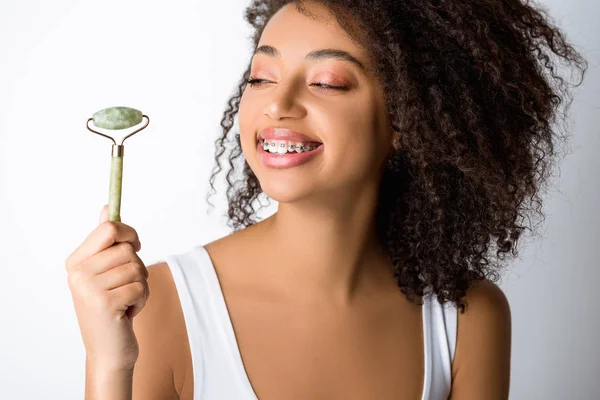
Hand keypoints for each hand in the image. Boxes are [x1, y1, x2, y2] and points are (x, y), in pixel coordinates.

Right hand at [66, 205, 147, 371]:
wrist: (109, 350)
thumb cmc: (112, 307)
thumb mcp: (107, 272)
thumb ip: (106, 242)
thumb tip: (106, 208)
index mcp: (76, 261)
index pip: (110, 229)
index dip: (130, 235)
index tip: (136, 246)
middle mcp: (77, 273)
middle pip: (128, 249)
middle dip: (138, 267)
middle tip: (127, 286)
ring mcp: (88, 288)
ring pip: (137, 268)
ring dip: (141, 286)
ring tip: (126, 300)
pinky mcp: (104, 304)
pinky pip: (140, 287)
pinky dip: (142, 300)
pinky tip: (127, 312)